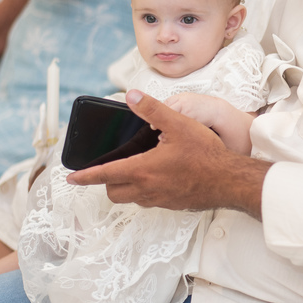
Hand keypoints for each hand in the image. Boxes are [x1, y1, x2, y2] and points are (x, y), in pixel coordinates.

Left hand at [66, 89, 269, 212]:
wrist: (230, 180)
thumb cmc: (207, 155)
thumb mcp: (178, 124)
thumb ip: (152, 109)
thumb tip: (132, 97)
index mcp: (143, 170)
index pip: (104, 175)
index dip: (85, 176)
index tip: (72, 178)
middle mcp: (148, 189)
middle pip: (113, 192)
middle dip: (105, 182)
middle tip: (108, 170)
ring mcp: (160, 200)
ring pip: (132, 198)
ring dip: (127, 187)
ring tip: (135, 170)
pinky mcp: (173, 205)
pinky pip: (150, 201)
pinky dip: (146, 190)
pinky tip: (160, 176)